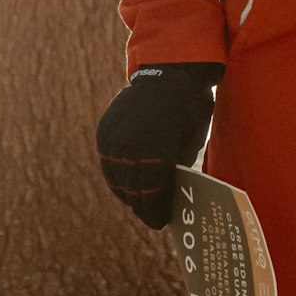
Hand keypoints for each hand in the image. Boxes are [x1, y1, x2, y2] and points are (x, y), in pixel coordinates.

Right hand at [96, 62, 223, 228]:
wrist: (169, 73)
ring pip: (116, 180)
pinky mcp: (104, 132)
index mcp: (155, 152)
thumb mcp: (191, 144)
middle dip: (143, 205)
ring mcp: (114, 139)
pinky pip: (108, 163)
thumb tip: (170, 199)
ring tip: (139, 200)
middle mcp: (130, 148)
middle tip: (150, 215)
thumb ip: (176, 172)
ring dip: (128, 193)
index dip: (156, 211)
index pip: (152, 194)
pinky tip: (127, 181)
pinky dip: (117, 175)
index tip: (160, 222)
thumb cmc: (189, 110)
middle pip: (132, 191)